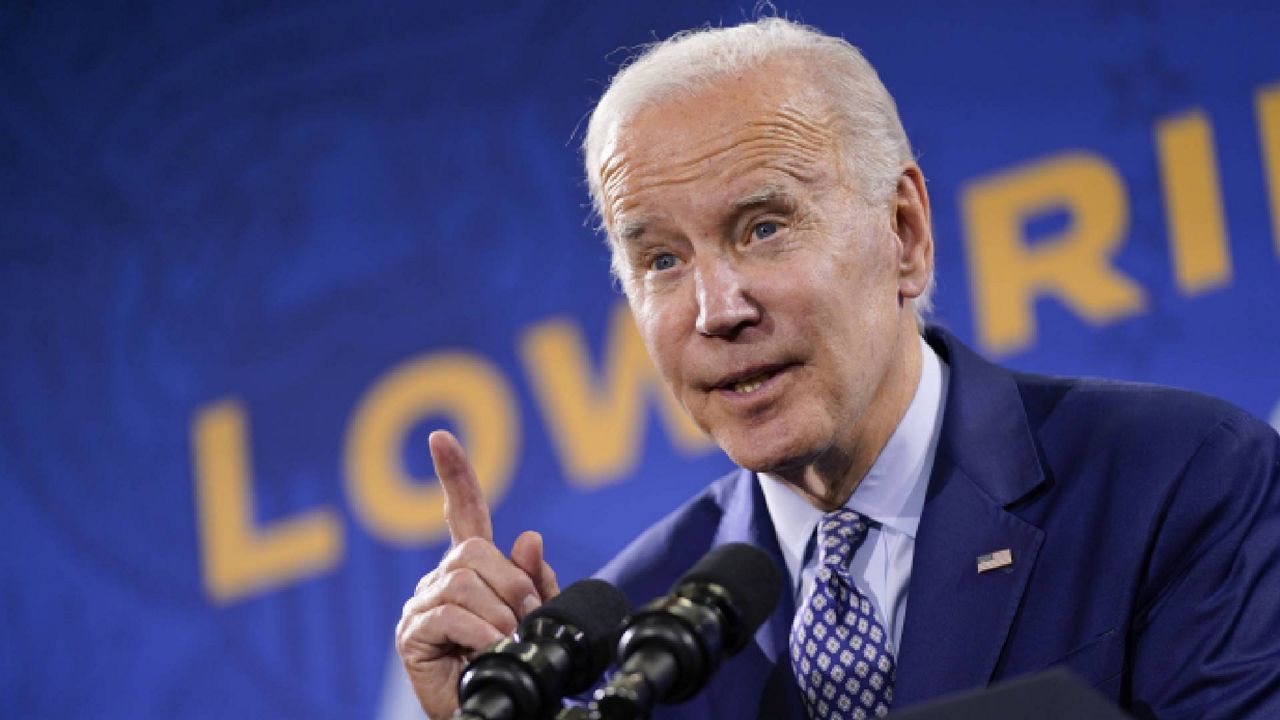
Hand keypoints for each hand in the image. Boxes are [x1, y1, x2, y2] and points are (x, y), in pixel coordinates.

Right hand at [395, 430, 559, 718]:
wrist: (501, 713)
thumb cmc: (518, 667)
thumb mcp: (538, 620)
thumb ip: (535, 581)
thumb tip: (529, 538)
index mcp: (473, 569)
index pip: (463, 513)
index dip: (455, 475)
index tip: (441, 439)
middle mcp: (441, 579)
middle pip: (474, 551)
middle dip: (512, 585)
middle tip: (524, 621)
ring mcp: (422, 605)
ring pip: (464, 583)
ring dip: (498, 615)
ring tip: (505, 643)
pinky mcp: (411, 634)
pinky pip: (450, 615)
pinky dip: (480, 633)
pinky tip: (489, 650)